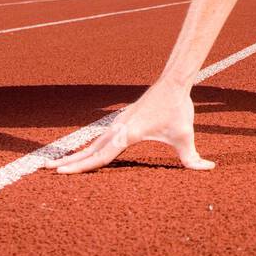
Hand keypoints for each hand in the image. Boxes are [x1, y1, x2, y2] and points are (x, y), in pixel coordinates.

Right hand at [52, 80, 214, 173]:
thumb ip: (193, 158)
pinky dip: (90, 147)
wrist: (173, 82)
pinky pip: (101, 138)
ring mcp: (118, 124)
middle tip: (47, 170)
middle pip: (90, 150)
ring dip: (77, 155)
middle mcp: (118, 128)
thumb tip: (208, 169)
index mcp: (127, 134)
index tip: (63, 173)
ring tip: (58, 164)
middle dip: (70, 162)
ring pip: (93, 143)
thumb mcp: (185, 136)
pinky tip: (84, 153)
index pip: (101, 155)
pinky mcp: (122, 121)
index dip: (82, 166)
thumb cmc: (178, 109)